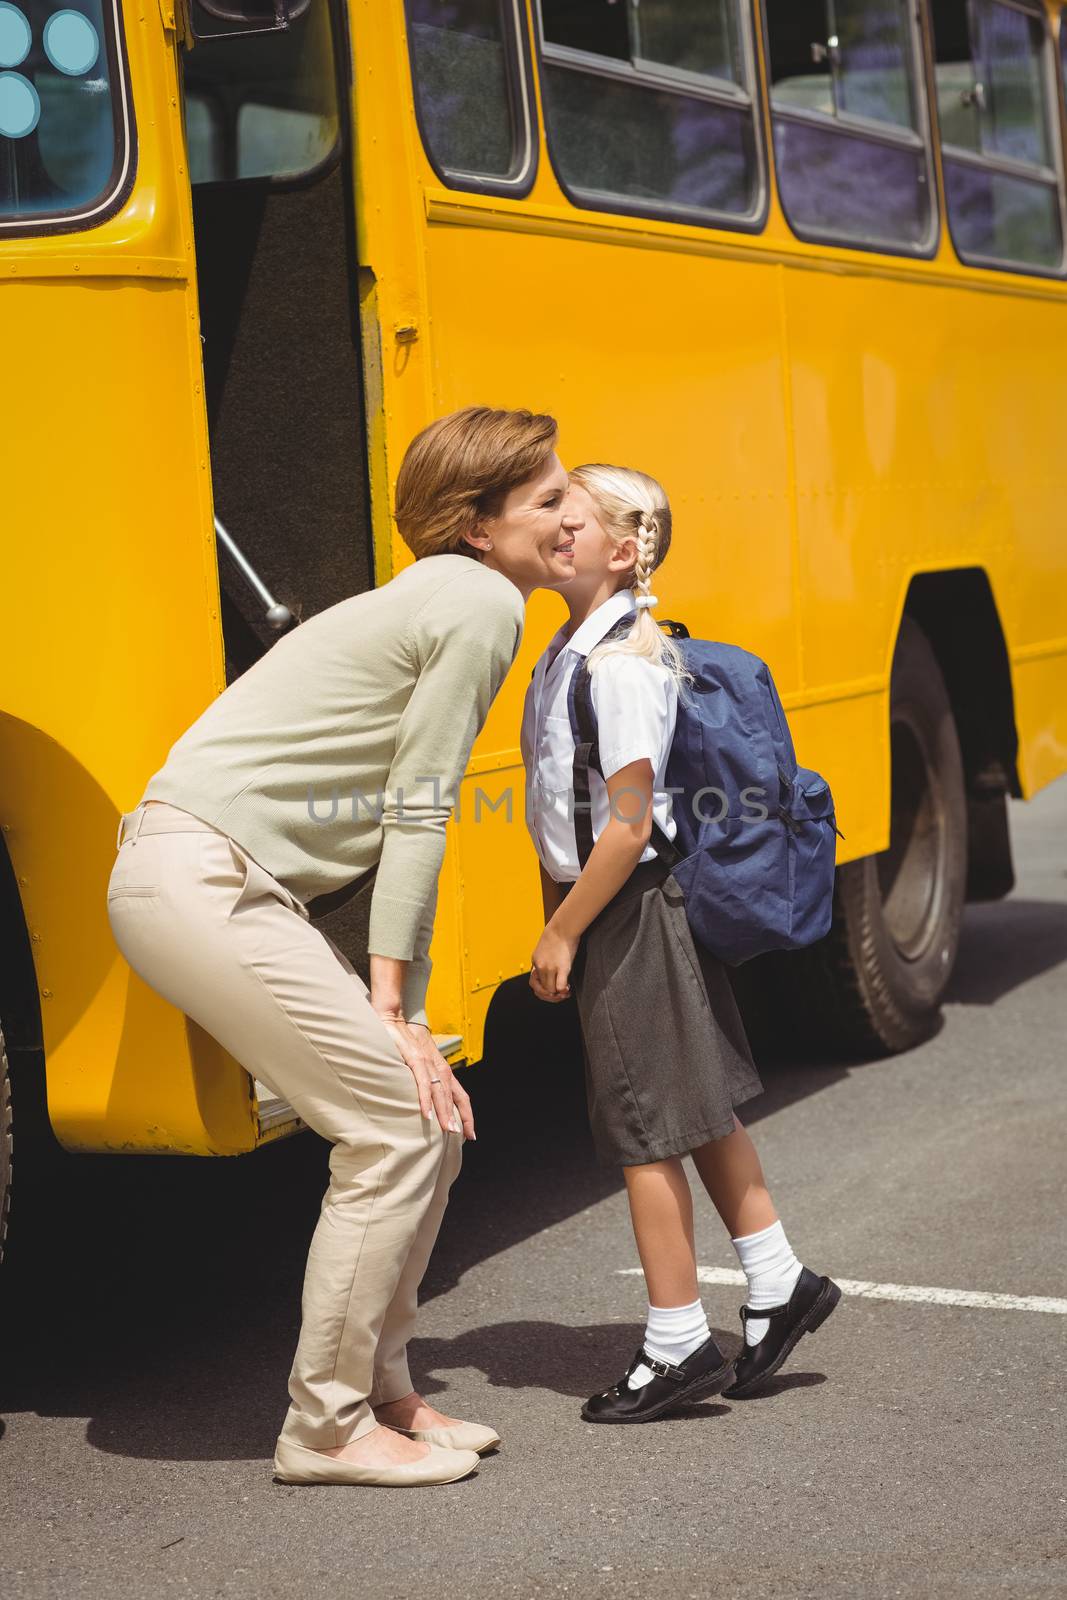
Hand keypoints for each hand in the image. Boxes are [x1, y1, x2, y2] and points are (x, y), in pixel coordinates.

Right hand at [372, 1012, 474, 1138]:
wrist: (393, 1021)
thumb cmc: (405, 1044)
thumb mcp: (418, 1064)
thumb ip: (424, 1079)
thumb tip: (427, 1102)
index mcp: (442, 1070)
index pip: (460, 1096)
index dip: (467, 1114)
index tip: (470, 1134)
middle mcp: (439, 1067)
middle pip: (454, 1097)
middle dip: (458, 1118)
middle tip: (460, 1137)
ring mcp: (428, 1063)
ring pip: (441, 1092)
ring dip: (444, 1112)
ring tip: (447, 1130)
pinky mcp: (415, 1059)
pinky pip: (423, 1083)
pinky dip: (426, 1099)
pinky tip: (427, 1114)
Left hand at [530, 923, 578, 1003]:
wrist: (564, 926)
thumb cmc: (558, 934)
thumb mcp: (544, 948)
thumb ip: (544, 959)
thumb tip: (549, 967)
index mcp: (535, 961)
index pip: (534, 983)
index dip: (543, 990)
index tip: (552, 990)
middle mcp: (540, 966)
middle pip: (542, 989)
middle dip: (551, 995)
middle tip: (560, 994)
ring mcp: (550, 968)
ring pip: (550, 990)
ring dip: (558, 994)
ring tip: (565, 991)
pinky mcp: (562, 968)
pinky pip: (560, 986)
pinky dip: (563, 990)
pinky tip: (568, 988)